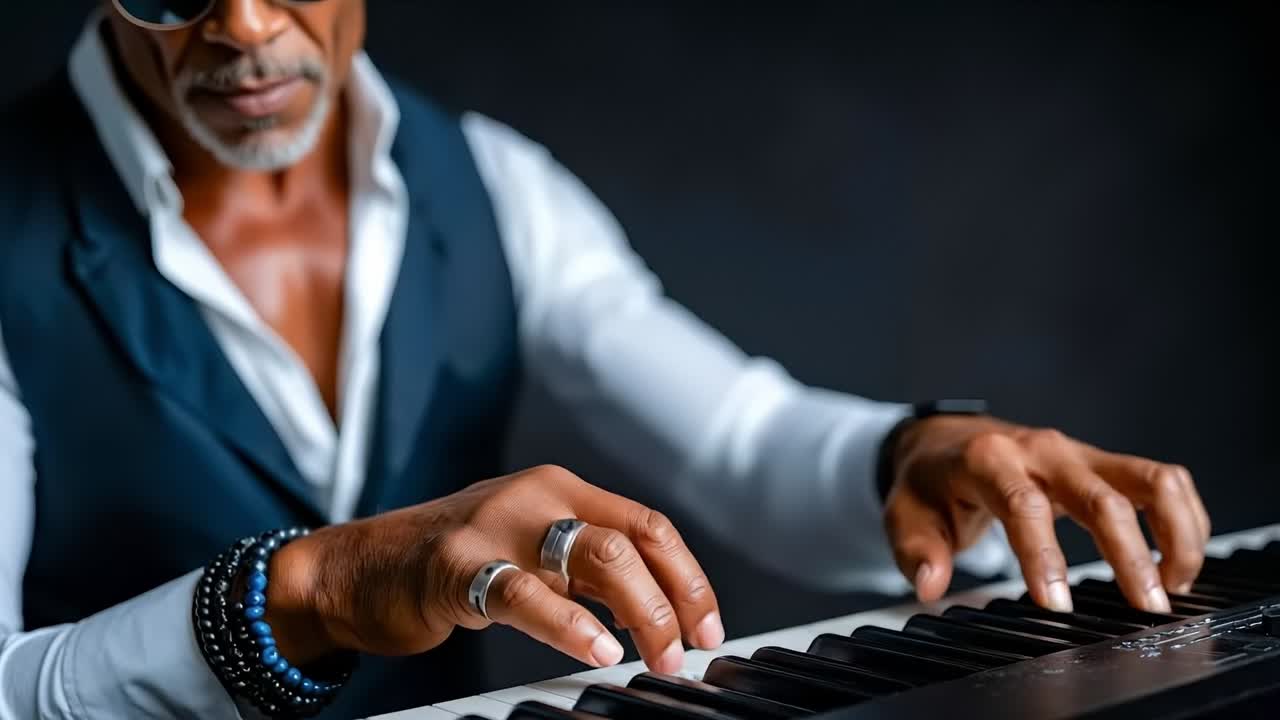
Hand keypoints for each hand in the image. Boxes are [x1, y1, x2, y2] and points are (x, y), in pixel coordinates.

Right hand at [262, 465, 723, 672]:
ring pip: (597, 555)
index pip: (649, 526)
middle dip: (673, 601)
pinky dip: (570, 625)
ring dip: (641, 612)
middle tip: (684, 653)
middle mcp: (537, 496)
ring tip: (654, 657)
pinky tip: (597, 651)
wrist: (357, 567)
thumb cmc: (451, 565)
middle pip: (633, 540)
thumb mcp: (531, 555)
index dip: (688, 579)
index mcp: (562, 489)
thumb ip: (587, 573)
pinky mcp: (457, 565)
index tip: (707, 627)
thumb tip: (660, 612)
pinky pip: (524, 592)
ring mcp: (497, 525)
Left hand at [883, 415, 1209, 613]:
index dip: (1042, 554)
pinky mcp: (1103, 463)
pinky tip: (1178, 563)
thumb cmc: (929, 482)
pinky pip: (1161, 482)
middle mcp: (1041, 451)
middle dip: (1128, 555)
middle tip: (1144, 607)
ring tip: (1174, 587)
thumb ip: (916, 551)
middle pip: (1100, 497)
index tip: (1055, 603)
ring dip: (1175, 532)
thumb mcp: (905, 514)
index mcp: (988, 460)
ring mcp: (1078, 454)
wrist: (945, 441)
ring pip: (1150, 480)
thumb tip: (929, 585)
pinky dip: (1183, 519)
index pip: (1022, 504)